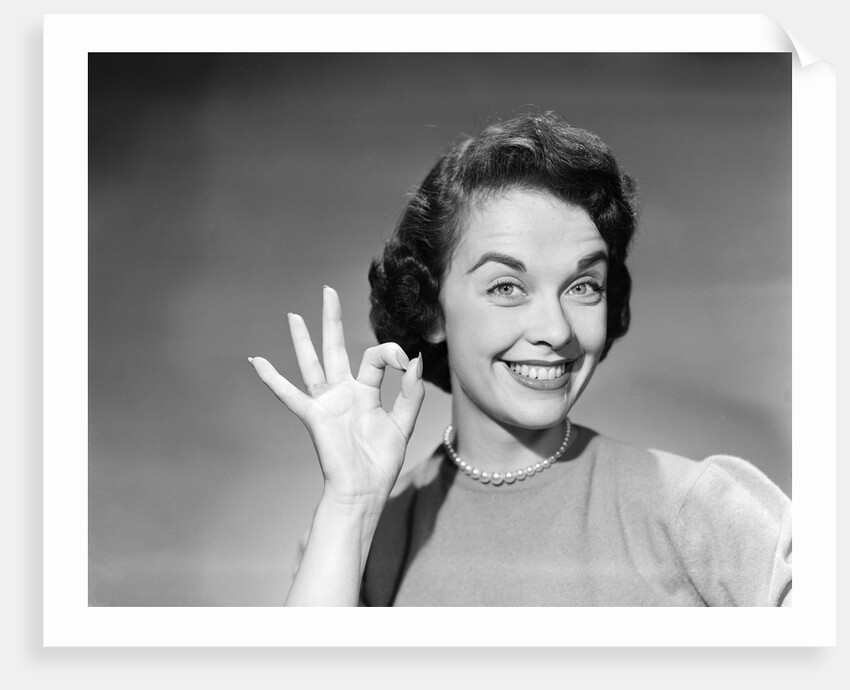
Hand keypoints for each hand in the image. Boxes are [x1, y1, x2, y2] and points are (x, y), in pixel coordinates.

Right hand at [249, 286, 424, 506]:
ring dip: (302, 339)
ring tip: (293, 316)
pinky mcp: (314, 416)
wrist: (364, 490)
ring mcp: (326, 402)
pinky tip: (256, 362)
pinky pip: (289, 395)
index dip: (391, 353)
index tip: (405, 360)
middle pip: (334, 347)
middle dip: (331, 319)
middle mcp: (342, 392)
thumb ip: (410, 392)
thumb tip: (413, 359)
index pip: (375, 358)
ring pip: (311, 363)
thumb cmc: (381, 461)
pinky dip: (272, 378)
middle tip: (327, 291)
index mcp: (365, 392)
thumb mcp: (403, 423)